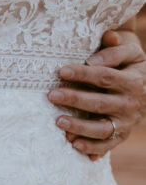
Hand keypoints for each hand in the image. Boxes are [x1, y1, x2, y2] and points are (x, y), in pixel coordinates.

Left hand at [48, 28, 144, 159]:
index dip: (83, 74)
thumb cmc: (128, 65)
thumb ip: (116, 47)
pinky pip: (106, 145)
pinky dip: (91, 148)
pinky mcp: (121, 135)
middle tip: (51, 95)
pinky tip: (74, 145)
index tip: (61, 71)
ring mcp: (126, 122)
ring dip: (79, 127)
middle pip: (99, 103)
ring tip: (58, 121)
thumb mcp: (129, 52)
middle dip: (74, 99)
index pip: (105, 77)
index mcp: (133, 80)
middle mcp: (130, 103)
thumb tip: (107, 36)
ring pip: (102, 128)